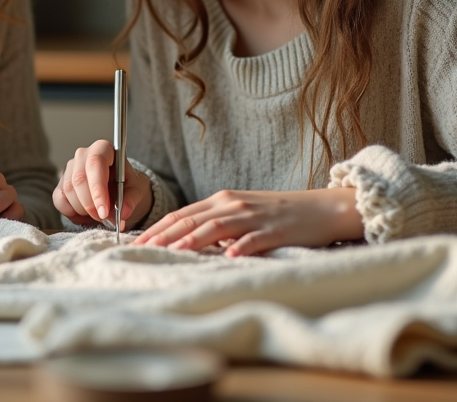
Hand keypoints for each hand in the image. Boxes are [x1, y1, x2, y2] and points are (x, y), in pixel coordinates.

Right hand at [52, 139, 151, 231]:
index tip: (104, 211)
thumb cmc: (126, 185)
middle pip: (79, 179)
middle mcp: (83, 155)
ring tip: (99, 216)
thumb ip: (131, 199)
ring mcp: (69, 168)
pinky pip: (59, 200)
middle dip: (91, 205)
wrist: (118, 189)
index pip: (96, 163)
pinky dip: (72, 213)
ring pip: (68, 191)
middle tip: (104, 218)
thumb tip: (123, 212)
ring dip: (84, 210)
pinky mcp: (61, 183)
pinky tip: (86, 215)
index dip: (98, 188)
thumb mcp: (136, 190)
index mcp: (103, 149)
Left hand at [132, 187, 362, 256]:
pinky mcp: (274, 230)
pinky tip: (228, 255)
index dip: (158, 227)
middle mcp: (232, 205)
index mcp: (222, 200)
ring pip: (217, 227)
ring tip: (174, 250)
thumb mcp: (241, 212)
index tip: (137, 241)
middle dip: (165, 234)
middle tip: (143, 248)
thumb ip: (215, 223)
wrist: (319, 208)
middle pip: (192, 219)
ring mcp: (253, 217)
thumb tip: (186, 239)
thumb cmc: (277, 214)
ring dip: (194, 239)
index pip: (182, 213)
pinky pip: (254, 239)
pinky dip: (240, 246)